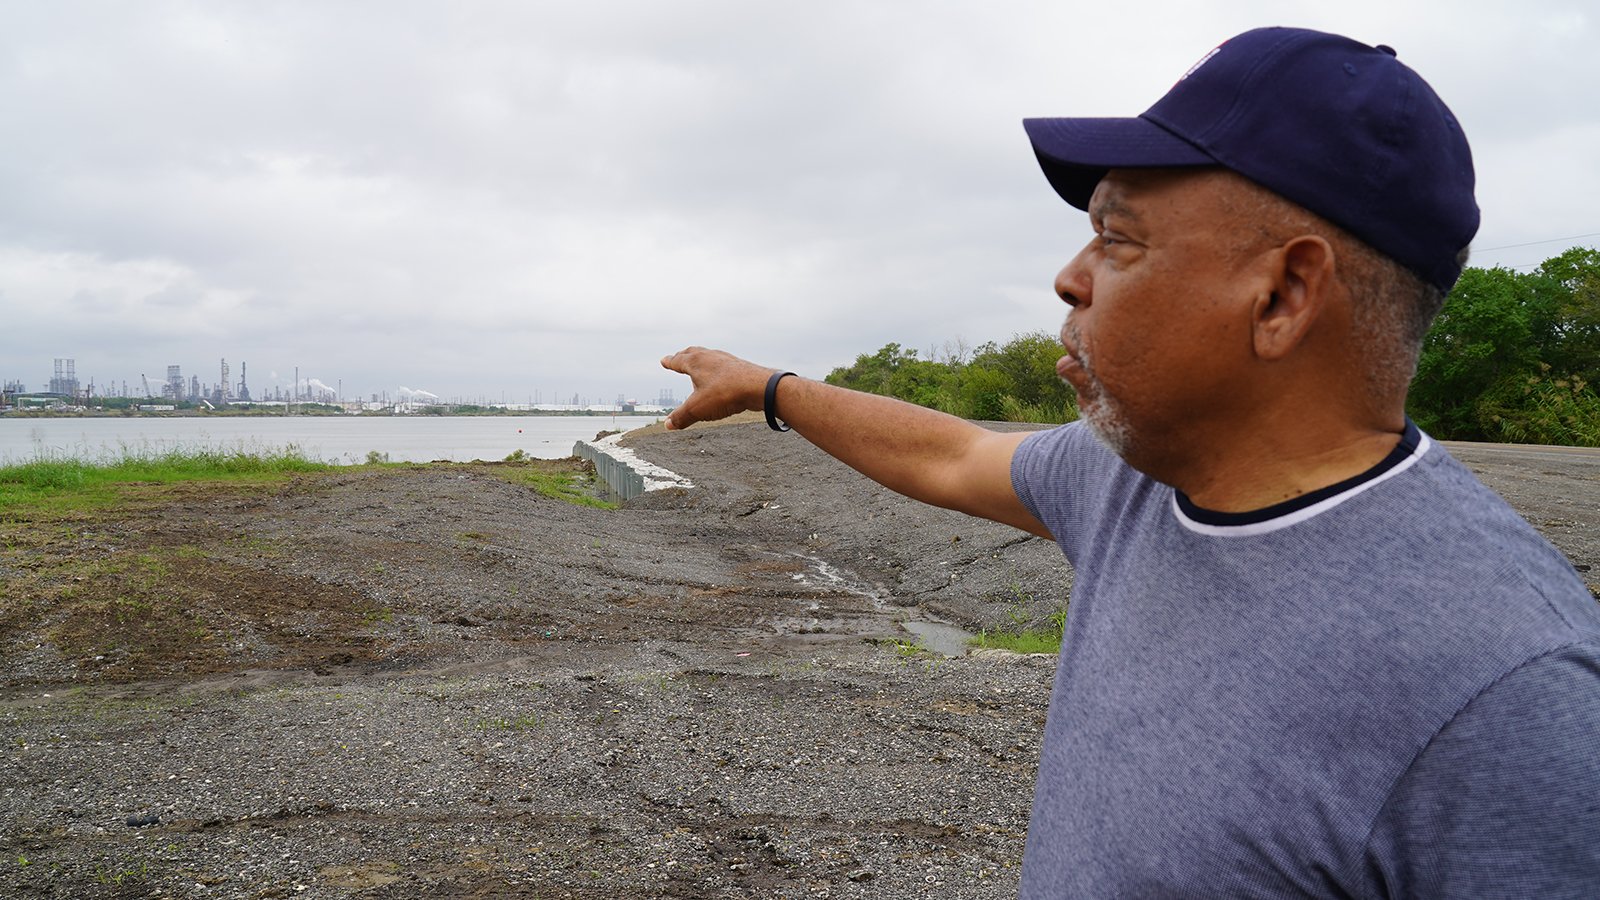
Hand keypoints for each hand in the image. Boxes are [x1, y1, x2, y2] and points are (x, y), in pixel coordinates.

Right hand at [659, 347, 777, 430]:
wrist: (759, 387)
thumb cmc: (725, 393)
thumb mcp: (698, 408)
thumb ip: (681, 417)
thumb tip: (667, 425)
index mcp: (696, 362)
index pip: (678, 360)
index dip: (670, 362)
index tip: (664, 360)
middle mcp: (710, 356)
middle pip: (693, 353)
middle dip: (684, 355)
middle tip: (679, 356)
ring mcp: (727, 360)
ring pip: (710, 356)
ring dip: (702, 359)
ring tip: (700, 364)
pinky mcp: (740, 367)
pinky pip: (724, 364)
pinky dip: (717, 367)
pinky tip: (721, 374)